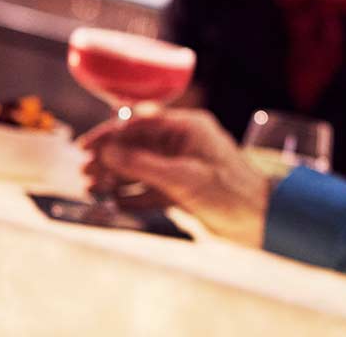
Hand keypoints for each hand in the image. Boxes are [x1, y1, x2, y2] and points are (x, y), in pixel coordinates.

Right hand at [78, 108, 271, 245]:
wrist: (261, 222)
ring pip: (141, 168)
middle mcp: (183, 144)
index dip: (110, 134)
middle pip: (137, 146)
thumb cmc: (230, 192)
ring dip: (116, 178)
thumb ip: (142, 165)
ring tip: (92, 188)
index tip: (86, 147)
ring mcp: (183, 167)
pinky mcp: (184, 190)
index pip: (140, 123)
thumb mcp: (182, 177)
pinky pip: (151, 189)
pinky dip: (133, 195)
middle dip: (109, 159)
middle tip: (84, 173)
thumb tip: (107, 153)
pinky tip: (115, 202)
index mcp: (187, 128)